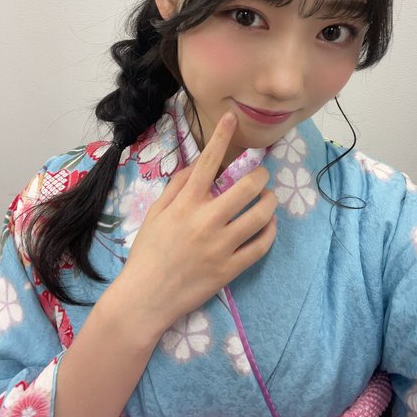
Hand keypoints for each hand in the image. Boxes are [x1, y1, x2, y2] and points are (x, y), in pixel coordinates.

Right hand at [115, 111, 277, 339]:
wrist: (146, 298)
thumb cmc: (147, 253)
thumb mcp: (155, 214)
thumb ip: (176, 187)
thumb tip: (196, 166)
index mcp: (185, 204)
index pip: (208, 161)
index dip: (223, 136)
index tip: (232, 118)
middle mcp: (206, 220)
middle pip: (248, 185)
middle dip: (261, 175)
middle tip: (260, 176)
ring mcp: (222, 245)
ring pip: (262, 214)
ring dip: (270, 201)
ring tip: (267, 199)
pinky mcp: (231, 268)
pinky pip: (262, 244)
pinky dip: (270, 230)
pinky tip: (267, 225)